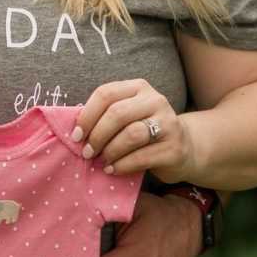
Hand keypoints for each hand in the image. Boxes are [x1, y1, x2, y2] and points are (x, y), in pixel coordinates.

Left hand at [76, 79, 192, 180]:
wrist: (183, 148)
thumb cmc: (144, 132)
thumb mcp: (128, 116)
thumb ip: (105, 116)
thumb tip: (74, 130)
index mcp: (139, 88)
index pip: (106, 94)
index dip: (87, 116)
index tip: (76, 135)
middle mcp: (156, 100)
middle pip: (117, 114)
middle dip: (97, 135)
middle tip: (87, 152)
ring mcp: (168, 123)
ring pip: (131, 134)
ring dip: (110, 151)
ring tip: (101, 161)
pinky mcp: (174, 148)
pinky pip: (142, 157)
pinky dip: (122, 165)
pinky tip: (113, 169)